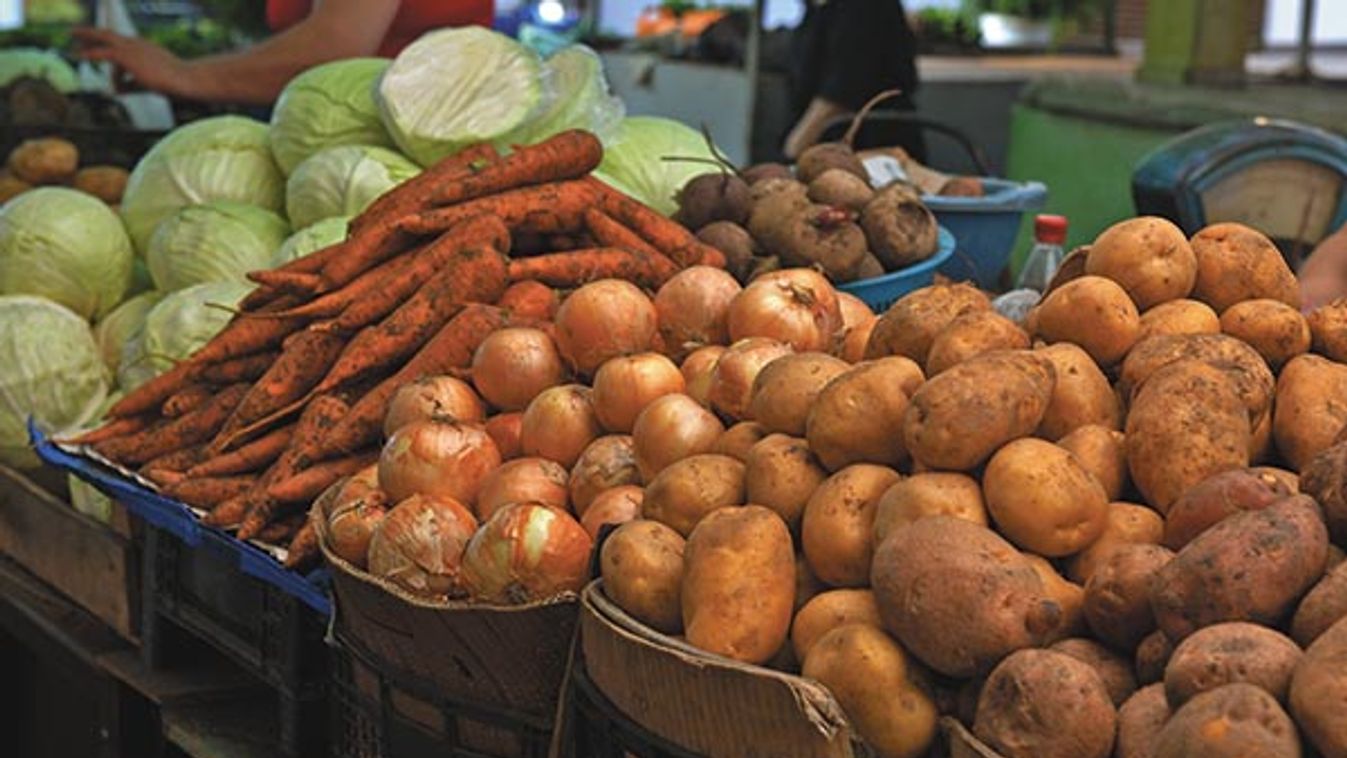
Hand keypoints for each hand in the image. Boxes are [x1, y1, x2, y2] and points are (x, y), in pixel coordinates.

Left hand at [72, 27, 193, 96]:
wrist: (187, 79)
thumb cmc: (175, 83)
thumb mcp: (150, 83)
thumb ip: (131, 84)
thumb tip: (115, 90)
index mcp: (145, 48)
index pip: (121, 43)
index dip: (107, 42)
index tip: (97, 42)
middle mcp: (136, 43)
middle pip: (108, 35)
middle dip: (90, 34)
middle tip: (74, 33)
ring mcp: (131, 48)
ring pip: (103, 43)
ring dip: (88, 47)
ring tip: (75, 43)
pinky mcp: (125, 56)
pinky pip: (101, 53)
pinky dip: (88, 53)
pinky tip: (76, 54)